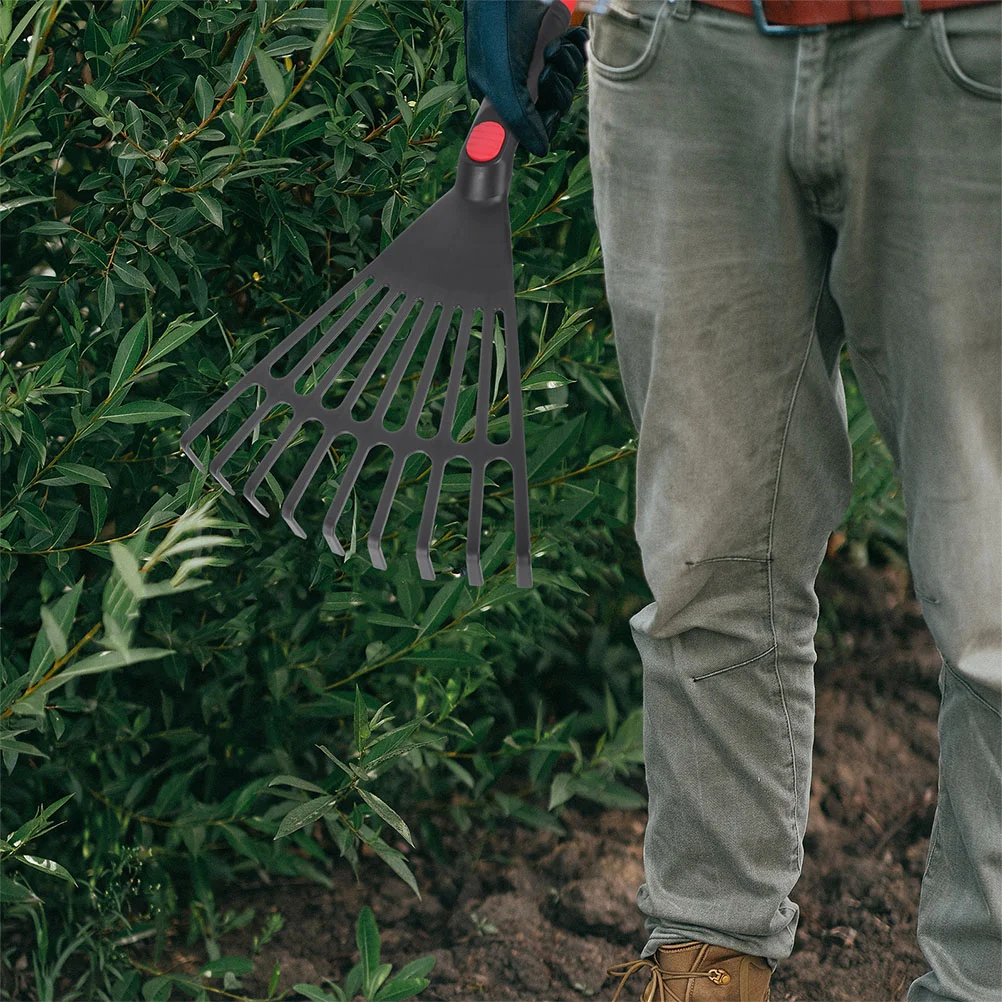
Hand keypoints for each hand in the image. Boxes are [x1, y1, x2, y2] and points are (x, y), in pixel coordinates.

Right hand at [464, 0, 587, 155]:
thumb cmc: (496, 30)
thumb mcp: (503, 83)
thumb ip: (520, 120)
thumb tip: (539, 149)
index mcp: (505, 95)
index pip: (538, 121)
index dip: (549, 115)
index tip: (547, 104)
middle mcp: (522, 79)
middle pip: (557, 100)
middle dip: (559, 86)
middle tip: (548, 67)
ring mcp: (539, 56)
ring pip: (569, 77)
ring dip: (568, 64)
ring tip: (553, 47)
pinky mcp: (554, 33)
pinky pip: (578, 50)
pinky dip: (577, 44)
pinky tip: (568, 36)